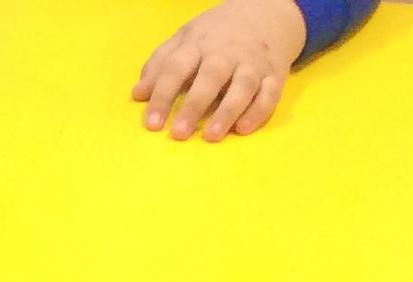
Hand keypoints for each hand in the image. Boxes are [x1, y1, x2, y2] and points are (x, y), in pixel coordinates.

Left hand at [133, 0, 307, 141]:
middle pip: (210, 78)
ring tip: (210, 137)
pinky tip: (243, 130)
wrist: (264, 13)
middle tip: (178, 134)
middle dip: (194, 106)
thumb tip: (138, 94)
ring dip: (226, 112)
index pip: (177, 68)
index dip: (162, 96)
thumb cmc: (215, 34)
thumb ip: (160, 64)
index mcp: (199, 44)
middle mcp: (226, 53)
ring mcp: (252, 63)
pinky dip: (258, 112)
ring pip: (242, 87)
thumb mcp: (185, 39)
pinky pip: (269, 94)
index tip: (151, 124)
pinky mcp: (274, 74)